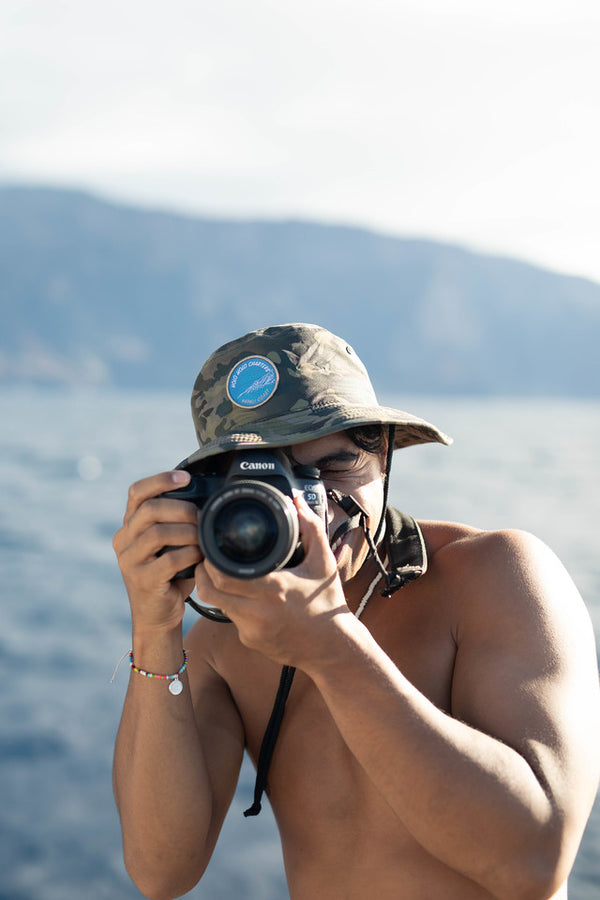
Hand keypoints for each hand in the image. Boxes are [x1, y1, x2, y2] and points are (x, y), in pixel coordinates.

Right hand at [113, 471, 202, 631]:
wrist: (159, 616)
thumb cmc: (171, 576)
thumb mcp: (170, 544)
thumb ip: (175, 522)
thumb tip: (205, 498)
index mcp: (129, 526)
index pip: (137, 492)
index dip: (161, 480)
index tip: (185, 477)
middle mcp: (123, 540)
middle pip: (149, 509)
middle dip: (181, 508)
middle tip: (201, 515)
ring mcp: (129, 561)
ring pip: (158, 532)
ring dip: (187, 532)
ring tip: (203, 537)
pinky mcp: (142, 580)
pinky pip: (169, 559)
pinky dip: (189, 554)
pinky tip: (200, 557)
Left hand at [193, 495, 351, 666]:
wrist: (333, 647)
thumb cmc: (328, 602)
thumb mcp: (323, 561)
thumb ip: (310, 527)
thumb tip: (297, 501)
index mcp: (273, 589)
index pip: (222, 575)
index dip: (209, 562)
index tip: (210, 548)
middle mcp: (257, 612)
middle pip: (210, 591)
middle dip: (203, 574)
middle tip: (206, 559)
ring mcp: (251, 630)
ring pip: (217, 606)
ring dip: (215, 589)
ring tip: (220, 573)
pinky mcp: (250, 641)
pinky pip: (231, 619)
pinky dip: (233, 605)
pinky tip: (244, 596)